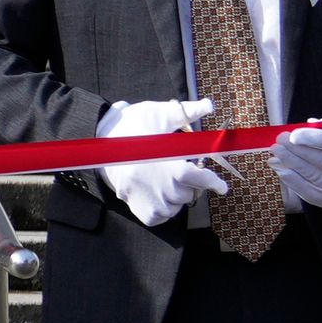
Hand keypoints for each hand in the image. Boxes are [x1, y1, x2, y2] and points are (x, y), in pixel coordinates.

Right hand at [96, 98, 231, 226]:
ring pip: (175, 206)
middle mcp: (154, 183)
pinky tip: (157, 193)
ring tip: (163, 179)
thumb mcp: (159, 113)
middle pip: (187, 193)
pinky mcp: (135, 207)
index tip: (221, 186)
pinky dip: (163, 209)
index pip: (195, 178)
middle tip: (177, 169)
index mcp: (163, 161)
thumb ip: (186, 112)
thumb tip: (209, 105)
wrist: (100, 139)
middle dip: (188, 183)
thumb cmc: (131, 125)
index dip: (212, 182)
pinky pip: (159, 217)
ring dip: (175, 196)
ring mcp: (143, 198)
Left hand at [272, 118, 321, 210]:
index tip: (294, 134)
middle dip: (296, 149)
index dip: (312, 139)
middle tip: (280, 139)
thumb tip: (309, 125)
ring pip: (311, 175)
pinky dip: (290, 179)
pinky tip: (279, 167)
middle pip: (321, 160)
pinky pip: (306, 191)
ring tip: (275, 150)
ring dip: (289, 162)